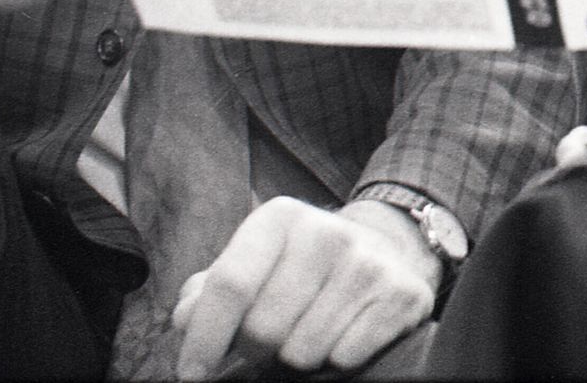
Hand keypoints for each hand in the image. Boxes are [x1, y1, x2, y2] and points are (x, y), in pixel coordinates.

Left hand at [170, 197, 436, 379]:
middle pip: (264, 327)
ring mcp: (367, 262)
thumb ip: (212, 290)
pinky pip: (345, 358)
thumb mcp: (257, 262)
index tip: (192, 373)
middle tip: (271, 338)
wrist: (387, 249)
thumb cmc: (304, 266)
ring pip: (303, 351)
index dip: (204, 337)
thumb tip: (185, 317)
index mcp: (280, 218)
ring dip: (298, 356)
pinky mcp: (401, 294)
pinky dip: (337, 359)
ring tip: (309, 331)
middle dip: (259, 348)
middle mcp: (326, 232)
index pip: (230, 284)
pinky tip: (343, 333)